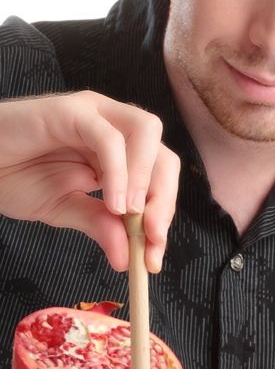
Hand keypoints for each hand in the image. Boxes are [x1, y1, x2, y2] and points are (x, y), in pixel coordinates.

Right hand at [0, 91, 179, 272]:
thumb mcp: (65, 209)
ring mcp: (96, 113)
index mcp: (120, 150)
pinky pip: (108, 137)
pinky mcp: (72, 110)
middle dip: (164, 199)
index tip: (154, 255)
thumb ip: (99, 226)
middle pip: (163, 154)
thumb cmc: (15, 175)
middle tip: (151, 238)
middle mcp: (115, 126)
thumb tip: (128, 258)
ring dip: (145, 177)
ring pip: (146, 131)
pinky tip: (113, 202)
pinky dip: (119, 171)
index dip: (163, 213)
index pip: (160, 175)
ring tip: (130, 214)